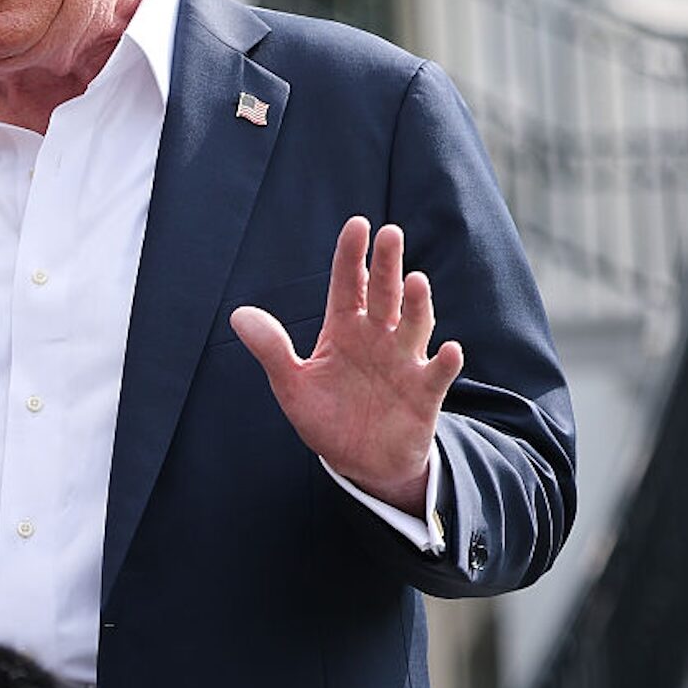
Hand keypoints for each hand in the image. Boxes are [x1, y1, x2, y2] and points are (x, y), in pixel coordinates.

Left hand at [230, 217, 462, 514]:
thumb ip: (271, 350)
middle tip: (390, 234)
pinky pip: (437, 374)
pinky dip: (444, 362)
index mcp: (344, 329)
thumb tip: (238, 315)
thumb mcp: (291, 385)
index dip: (351, 255)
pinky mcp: (424, 393)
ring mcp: (403, 362)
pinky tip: (449, 349)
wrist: (359, 463)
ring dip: (417, 305)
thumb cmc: (327, 417)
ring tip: (415, 281)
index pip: (348, 284)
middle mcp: (378, 337)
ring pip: (414, 326)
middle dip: (386, 265)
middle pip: (384, 294)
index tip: (357, 225)